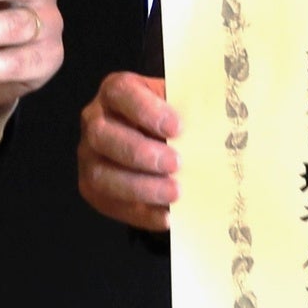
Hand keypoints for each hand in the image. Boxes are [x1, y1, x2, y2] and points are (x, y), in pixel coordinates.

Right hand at [76, 71, 179, 231]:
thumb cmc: (171, 119)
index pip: (120, 93)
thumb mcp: (179, 103)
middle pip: (102, 135)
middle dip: (140, 152)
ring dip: (140, 187)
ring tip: (175, 193)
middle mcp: (95, 120)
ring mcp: (89, 155)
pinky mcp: (91, 186)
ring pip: (101, 174)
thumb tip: (218, 123)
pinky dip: (140, 213)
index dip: (146, 110)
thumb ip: (189, 109)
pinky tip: (167, 216)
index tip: (177, 128)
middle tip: (176, 163)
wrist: (159, 142)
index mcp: (116, 91)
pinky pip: (109, 203)